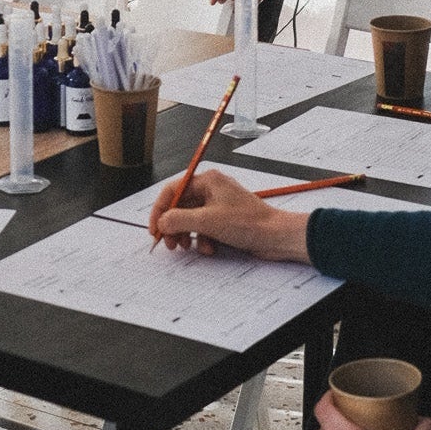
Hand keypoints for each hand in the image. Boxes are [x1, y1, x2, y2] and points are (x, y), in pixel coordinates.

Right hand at [148, 167, 309, 260]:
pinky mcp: (225, 220)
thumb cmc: (249, 223)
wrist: (275, 237)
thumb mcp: (207, 221)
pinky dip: (203, 240)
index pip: (173, 190)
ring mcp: (218, 205)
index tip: (155, 228)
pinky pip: (204, 229)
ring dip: (188, 235)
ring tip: (189, 247)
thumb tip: (162, 221)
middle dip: (174, 226)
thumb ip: (179, 219)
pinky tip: (210, 248)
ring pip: (191, 219)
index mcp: (207, 181)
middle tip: (170, 243)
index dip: (160, 210)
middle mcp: (212, 189)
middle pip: (180, 206)